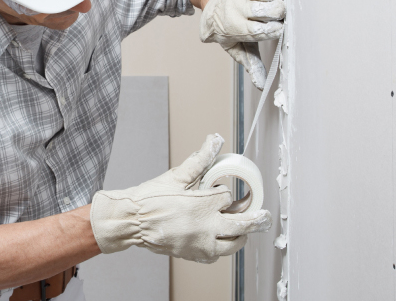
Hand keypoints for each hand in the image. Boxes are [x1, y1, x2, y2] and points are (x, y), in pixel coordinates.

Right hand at [89, 134, 271, 262]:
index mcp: (203, 206)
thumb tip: (215, 140)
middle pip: (242, 225)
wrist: (131, 221)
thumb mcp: (177, 176)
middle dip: (255, 220)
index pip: (228, 197)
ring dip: (240, 236)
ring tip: (242, 229)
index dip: (226, 193)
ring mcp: (200, 244)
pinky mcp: (192, 254)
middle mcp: (205, 228)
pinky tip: (218, 240)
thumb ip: (200, 159)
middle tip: (263, 216)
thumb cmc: (151, 199)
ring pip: (232, 245)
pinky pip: (215, 256)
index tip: (221, 191)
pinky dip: (220, 249)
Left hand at [200, 0, 285, 89]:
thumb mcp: (237, 49)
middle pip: (268, 9)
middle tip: (280, 17)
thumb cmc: (229, 31)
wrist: (213, 6)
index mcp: (238, 28)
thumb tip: (262, 84)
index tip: (279, 30)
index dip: (271, 29)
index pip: (257, 29)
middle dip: (278, 13)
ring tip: (278, 2)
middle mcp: (242, 9)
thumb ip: (251, 64)